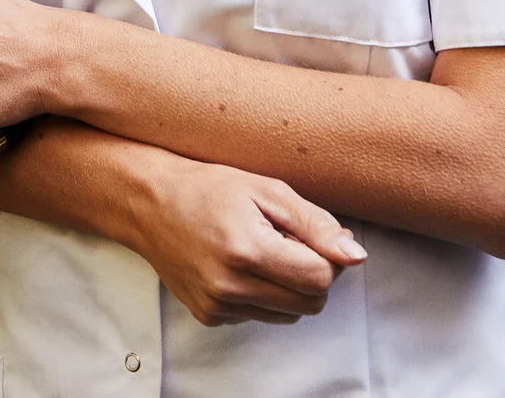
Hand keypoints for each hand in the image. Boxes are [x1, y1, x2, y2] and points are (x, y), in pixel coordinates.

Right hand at [117, 153, 365, 327]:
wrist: (148, 203)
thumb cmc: (208, 189)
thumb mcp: (267, 190)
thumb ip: (316, 224)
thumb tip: (356, 256)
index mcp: (248, 250)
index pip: (321, 277)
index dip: (326, 256)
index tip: (307, 235)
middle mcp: (231, 286)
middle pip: (311, 303)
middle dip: (312, 274)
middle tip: (287, 243)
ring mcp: (218, 306)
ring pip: (290, 314)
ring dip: (289, 288)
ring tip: (262, 253)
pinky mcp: (210, 316)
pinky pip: (260, 316)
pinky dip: (262, 295)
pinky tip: (240, 266)